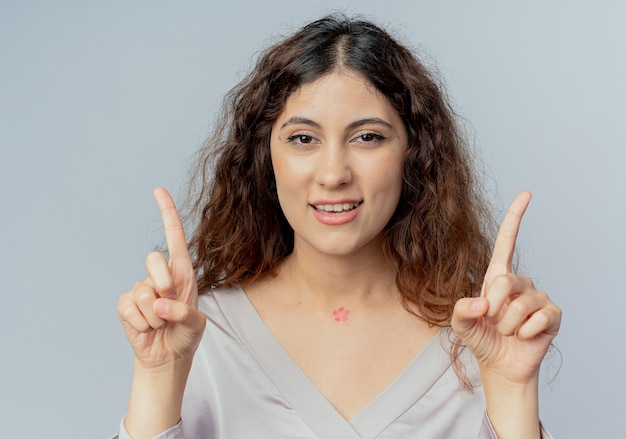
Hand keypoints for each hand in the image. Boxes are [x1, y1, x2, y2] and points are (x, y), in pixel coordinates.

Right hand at [117, 187, 205, 369]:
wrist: (168, 357)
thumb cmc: (186, 335)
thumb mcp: (196, 325)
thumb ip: (185, 313)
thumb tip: (159, 303)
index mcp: (182, 271)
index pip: (174, 236)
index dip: (167, 213)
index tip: (159, 190)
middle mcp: (160, 275)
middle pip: (153, 260)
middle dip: (163, 284)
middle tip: (170, 308)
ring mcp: (141, 289)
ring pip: (142, 292)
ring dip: (155, 315)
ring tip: (161, 323)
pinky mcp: (125, 304)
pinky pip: (129, 308)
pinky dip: (141, 323)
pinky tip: (147, 328)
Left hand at [451, 191, 560, 383]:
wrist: (500, 366)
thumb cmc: (481, 339)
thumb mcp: (461, 324)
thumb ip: (461, 310)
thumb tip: (482, 303)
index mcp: (497, 277)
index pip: (507, 242)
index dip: (515, 218)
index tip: (526, 194)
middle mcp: (520, 283)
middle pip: (505, 280)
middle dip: (494, 306)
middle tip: (493, 322)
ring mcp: (538, 298)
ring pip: (520, 304)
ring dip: (508, 324)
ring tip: (508, 332)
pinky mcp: (553, 315)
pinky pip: (539, 318)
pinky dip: (526, 332)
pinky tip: (524, 337)